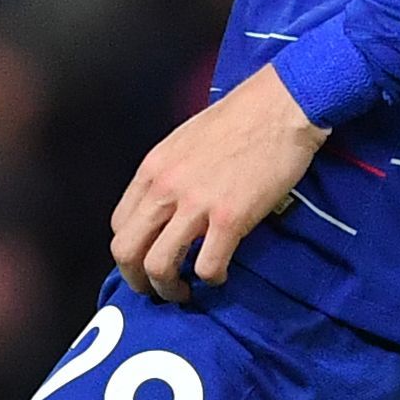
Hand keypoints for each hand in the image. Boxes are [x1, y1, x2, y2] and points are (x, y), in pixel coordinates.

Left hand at [110, 66, 326, 303]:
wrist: (279, 106)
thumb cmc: (239, 119)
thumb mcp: (185, 142)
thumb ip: (169, 176)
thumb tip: (165, 209)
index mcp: (153, 169)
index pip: (119, 224)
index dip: (129, 251)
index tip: (146, 261)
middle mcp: (165, 187)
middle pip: (126, 251)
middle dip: (137, 280)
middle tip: (156, 290)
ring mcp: (196, 203)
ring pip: (159, 265)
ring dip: (169, 289)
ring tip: (185, 292)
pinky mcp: (230, 217)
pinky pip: (208, 266)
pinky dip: (211, 279)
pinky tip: (220, 274)